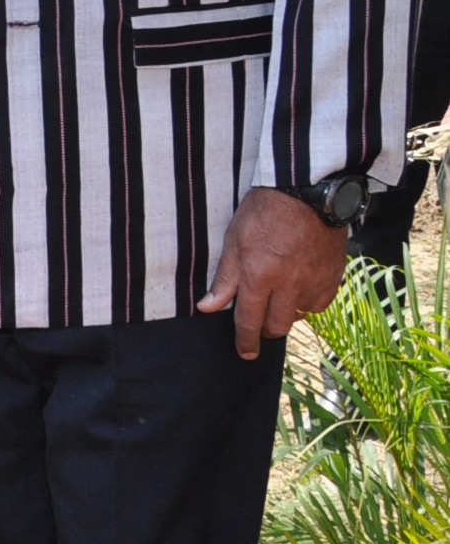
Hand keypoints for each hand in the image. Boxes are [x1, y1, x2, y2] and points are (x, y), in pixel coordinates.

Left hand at [198, 186, 348, 358]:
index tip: (245, 353)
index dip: (245, 341)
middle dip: (265, 330)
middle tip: (258, 323)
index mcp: (260, 276)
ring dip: (286, 313)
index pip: (249, 320)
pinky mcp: (334, 276)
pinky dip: (308, 302)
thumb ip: (225, 279)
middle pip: (277, 326)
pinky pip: (320, 303)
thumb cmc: (265, 212)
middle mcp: (290, 284)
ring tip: (277, 296)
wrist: (308, 191)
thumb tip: (208, 308)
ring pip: (299, 316)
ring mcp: (315, 281)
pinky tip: (299, 288)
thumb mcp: (234, 241)